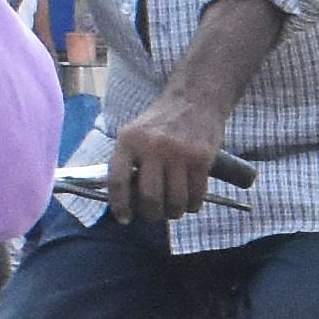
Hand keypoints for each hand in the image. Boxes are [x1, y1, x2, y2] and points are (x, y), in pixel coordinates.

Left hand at [108, 94, 226, 226]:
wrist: (195, 99)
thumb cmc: (162, 122)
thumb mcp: (135, 134)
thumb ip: (128, 161)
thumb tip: (125, 201)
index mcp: (129, 141)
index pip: (118, 181)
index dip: (120, 206)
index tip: (124, 219)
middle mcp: (152, 146)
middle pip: (149, 198)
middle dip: (152, 215)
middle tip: (155, 215)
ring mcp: (178, 153)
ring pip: (175, 201)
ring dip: (174, 213)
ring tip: (173, 209)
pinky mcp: (201, 159)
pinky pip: (196, 196)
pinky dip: (192, 206)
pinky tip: (190, 201)